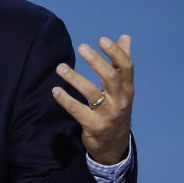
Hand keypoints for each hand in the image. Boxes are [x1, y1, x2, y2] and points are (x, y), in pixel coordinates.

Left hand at [52, 35, 133, 164]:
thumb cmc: (116, 110)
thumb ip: (121, 63)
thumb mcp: (123, 89)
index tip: (102, 39)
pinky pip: (77, 110)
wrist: (114, 145)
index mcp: (128, 89)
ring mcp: (108, 114)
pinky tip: (55, 91)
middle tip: (81, 47)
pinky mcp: (94, 126)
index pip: (126, 67)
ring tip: (60, 67)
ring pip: (91, 93)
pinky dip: (65, 100)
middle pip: (111, 77)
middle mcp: (120, 101)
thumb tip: (125, 36)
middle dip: (96, 61)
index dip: (116, 52)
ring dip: (74, 78)